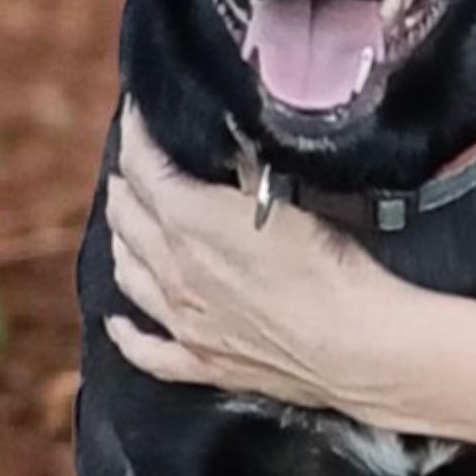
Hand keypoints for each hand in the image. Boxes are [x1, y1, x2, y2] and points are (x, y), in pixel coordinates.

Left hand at [105, 103, 396, 406]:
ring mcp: (183, 321)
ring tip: (126, 221)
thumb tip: (230, 141)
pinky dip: (125, 333)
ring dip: (121, 241)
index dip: (135, 133)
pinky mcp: (202, 362)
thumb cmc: (334, 269)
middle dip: (126, 183)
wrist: (358, 347)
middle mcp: (174, 271)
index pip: (142, 166)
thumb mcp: (289, 197)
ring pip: (128, 274)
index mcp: (190, 222)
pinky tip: (116, 322)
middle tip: (134, 163)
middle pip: (126, 217)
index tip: (137, 114)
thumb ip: (248, 168)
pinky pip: (146, 351)